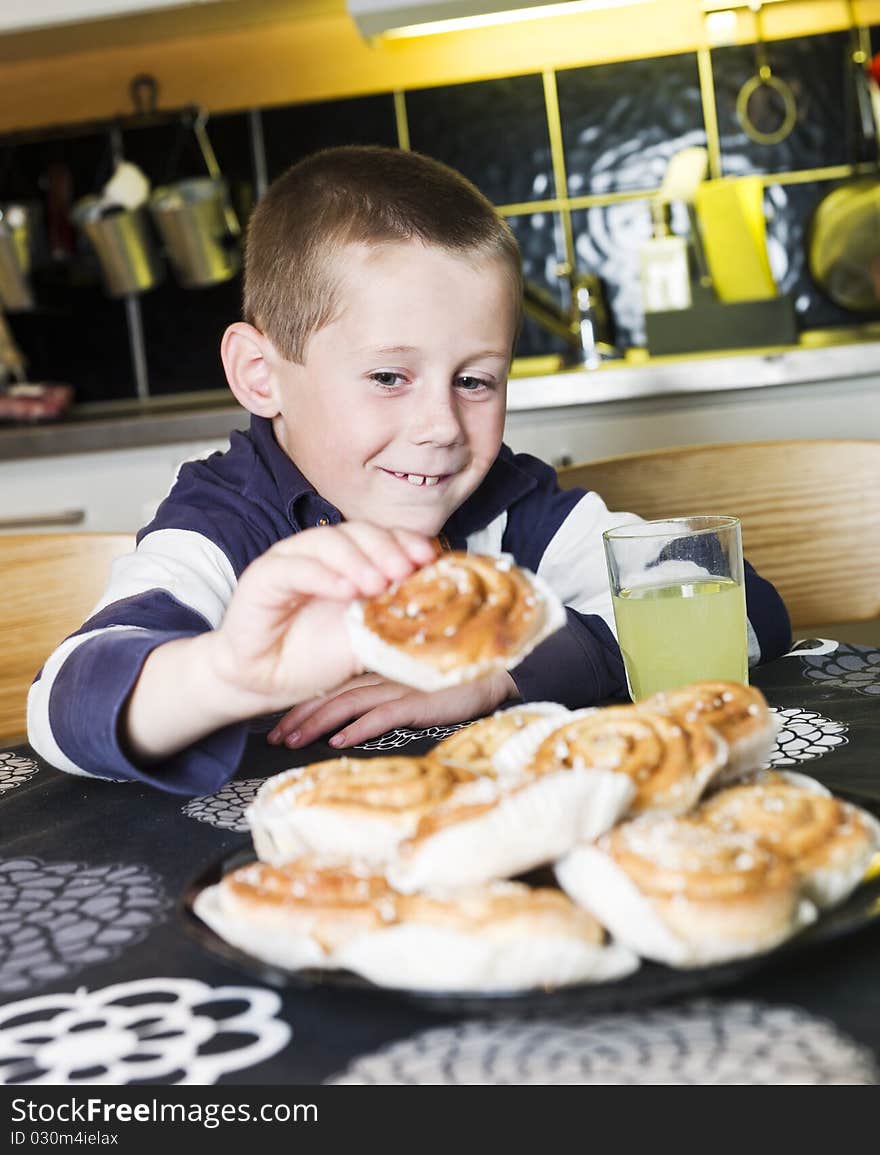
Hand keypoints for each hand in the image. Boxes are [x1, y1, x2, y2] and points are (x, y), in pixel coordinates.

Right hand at [209, 522, 437, 715]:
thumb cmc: (317, 659)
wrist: (268, 683)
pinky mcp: (262, 576)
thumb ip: (397, 623)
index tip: (430, 558)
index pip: (382, 537)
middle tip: (404, 572)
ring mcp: (291, 560)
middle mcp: (322, 554)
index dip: (406, 541)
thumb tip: (445, 619)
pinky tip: (344, 590)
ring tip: (377, 584)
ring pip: (325, 541)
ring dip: (356, 559)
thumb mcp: (368, 640)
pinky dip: (322, 574)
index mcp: (351, 562)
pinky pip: (292, 566)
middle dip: (386, 548)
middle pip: (357, 532)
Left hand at [267, 668, 519, 748]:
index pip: (332, 687)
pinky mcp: (418, 700)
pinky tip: (337, 741)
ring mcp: (399, 686)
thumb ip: (385, 698)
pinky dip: (356, 728)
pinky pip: (381, 715)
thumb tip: (351, 725)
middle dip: (299, 717)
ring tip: (292, 741)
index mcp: (379, 671)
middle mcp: (383, 676)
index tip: (278, 725)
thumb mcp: (411, 688)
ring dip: (317, 724)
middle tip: (273, 738)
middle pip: (331, 696)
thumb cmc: (454, 685)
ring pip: (347, 704)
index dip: (303, 705)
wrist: (495, 677)